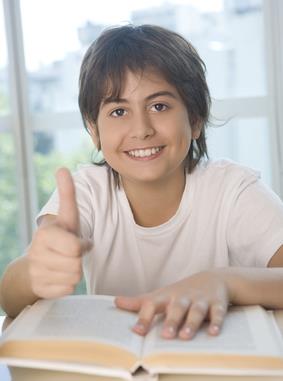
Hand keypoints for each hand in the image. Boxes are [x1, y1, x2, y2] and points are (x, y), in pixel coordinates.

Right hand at [27, 168, 91, 298]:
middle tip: (70, 254)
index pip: (76, 248)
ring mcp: (36, 272)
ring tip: (64, 264)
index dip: (82, 246)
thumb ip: (67, 194)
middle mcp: (37, 253)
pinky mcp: (38, 289)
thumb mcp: (66, 216)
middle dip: (78, 260)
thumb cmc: (58, 237)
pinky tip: (57, 276)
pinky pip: (66, 290)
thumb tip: (62, 169)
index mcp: (46, 234)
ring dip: (74, 272)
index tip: (76, 241)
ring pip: (73, 279)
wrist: (33, 265)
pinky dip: (66, 285)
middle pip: (77, 265)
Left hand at [115, 271, 228, 339]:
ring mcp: (200, 300)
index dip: (144, 318)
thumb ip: (139, 302)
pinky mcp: (216, 304)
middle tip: (165, 335)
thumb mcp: (160, 295)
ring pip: (196, 311)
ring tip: (185, 336)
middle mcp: (182, 298)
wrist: (213, 278)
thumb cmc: (181, 292)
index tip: (137, 332)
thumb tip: (116, 302)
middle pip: (176, 308)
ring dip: (191, 323)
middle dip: (172, 321)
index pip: (153, 305)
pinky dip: (217, 322)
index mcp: (167, 297)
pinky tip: (214, 333)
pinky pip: (217, 313)